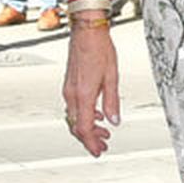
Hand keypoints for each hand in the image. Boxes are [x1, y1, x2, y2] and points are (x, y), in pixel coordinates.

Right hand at [63, 24, 120, 156]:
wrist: (86, 32)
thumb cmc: (99, 49)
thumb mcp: (112, 77)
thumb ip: (112, 102)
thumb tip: (114, 120)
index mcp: (83, 95)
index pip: (85, 128)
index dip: (92, 142)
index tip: (100, 150)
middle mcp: (72, 94)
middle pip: (77, 126)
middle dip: (90, 138)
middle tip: (103, 144)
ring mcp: (69, 89)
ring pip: (74, 118)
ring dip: (88, 127)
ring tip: (102, 130)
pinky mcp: (70, 84)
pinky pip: (74, 107)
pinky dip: (84, 116)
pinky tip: (96, 114)